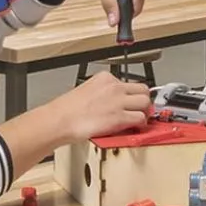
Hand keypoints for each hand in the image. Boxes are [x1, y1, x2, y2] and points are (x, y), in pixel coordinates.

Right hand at [0, 71, 157, 166]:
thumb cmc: (67, 110)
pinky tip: (134, 128)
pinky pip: (141, 118)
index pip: (128, 82)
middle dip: (142, 101)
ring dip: (143, 112)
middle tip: (139, 110)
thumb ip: (102, 93)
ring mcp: (118, 101)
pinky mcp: (120, 117)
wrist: (60, 120)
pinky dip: (140, 124)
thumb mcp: (85, 90)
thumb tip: (110, 103)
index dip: (131, 95)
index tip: (130, 102)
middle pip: (143, 89)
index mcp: (105, 78)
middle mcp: (114, 86)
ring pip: (145, 103)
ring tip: (138, 120)